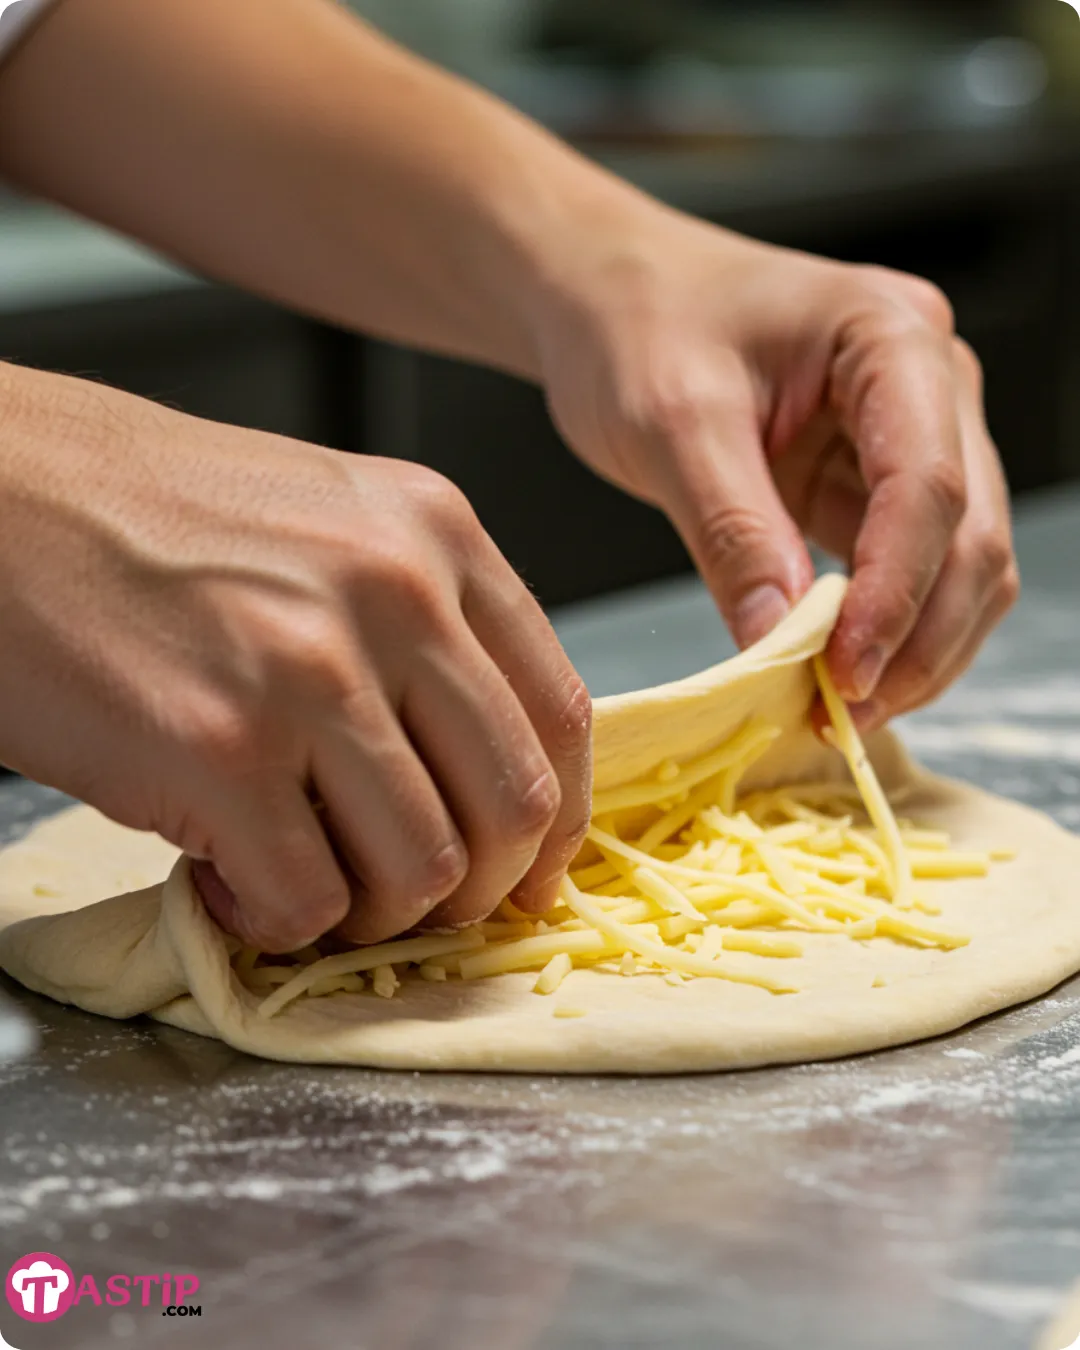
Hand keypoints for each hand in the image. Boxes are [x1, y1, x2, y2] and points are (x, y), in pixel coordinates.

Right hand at [0, 365, 590, 950]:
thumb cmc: (143, 512)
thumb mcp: (327, 524)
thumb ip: (422, 626)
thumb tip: (474, 768)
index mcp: (435, 534)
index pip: (558, 714)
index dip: (553, 823)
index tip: (528, 870)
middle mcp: (395, 593)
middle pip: (513, 805)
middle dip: (477, 890)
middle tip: (410, 901)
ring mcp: (309, 671)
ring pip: (424, 871)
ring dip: (369, 911)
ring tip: (301, 877)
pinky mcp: (217, 749)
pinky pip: (309, 901)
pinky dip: (277, 919)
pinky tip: (226, 873)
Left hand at [532, 205, 1018, 727]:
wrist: (608, 298)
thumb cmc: (638, 325)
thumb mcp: (671, 424)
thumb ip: (732, 531)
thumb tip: (780, 643)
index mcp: (891, 336)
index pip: (929, 483)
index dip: (897, 594)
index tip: (845, 675)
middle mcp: (925, 383)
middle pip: (970, 533)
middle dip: (918, 638)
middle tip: (843, 715)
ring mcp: (907, 435)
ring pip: (959, 564)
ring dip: (914, 647)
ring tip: (840, 711)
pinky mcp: (870, 482)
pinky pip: (905, 570)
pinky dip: (882, 629)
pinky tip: (835, 674)